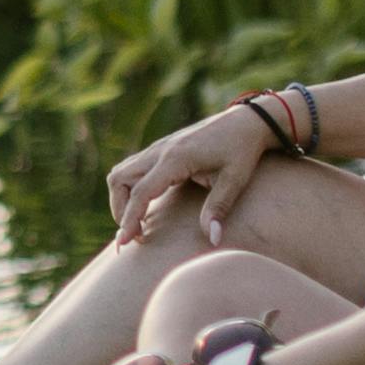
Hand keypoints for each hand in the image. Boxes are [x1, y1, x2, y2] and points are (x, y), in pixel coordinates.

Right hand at [105, 105, 266, 235]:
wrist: (244, 122)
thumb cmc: (242, 149)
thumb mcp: (235, 179)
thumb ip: (219, 208)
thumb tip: (212, 239)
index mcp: (176, 158)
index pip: (142, 192)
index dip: (130, 219)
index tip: (124, 243)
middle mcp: (160, 151)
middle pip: (119, 180)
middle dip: (120, 210)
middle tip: (137, 236)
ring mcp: (157, 148)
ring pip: (121, 173)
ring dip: (121, 199)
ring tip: (138, 224)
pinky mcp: (159, 150)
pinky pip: (131, 170)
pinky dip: (130, 190)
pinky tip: (145, 207)